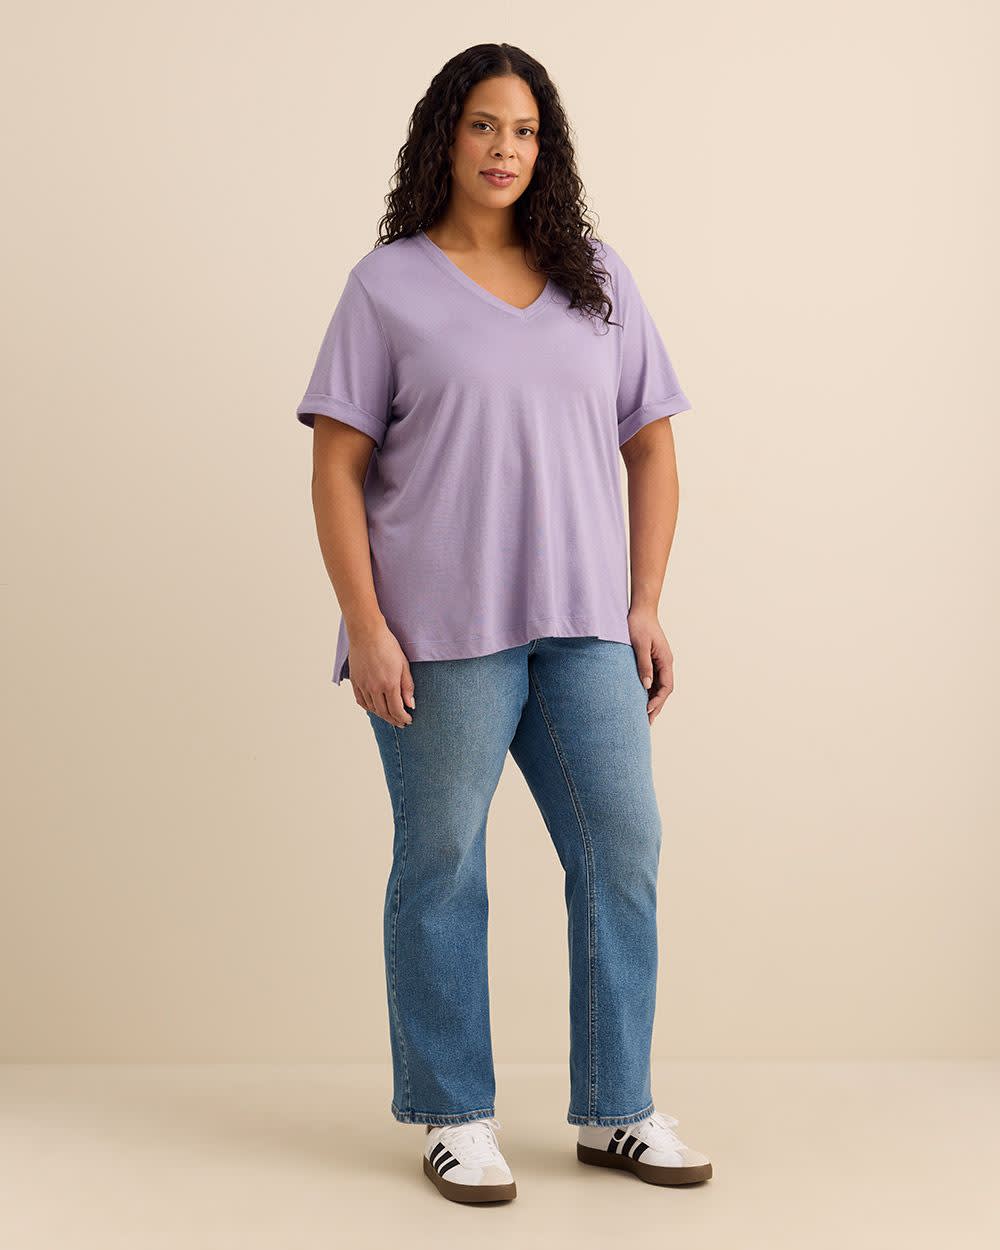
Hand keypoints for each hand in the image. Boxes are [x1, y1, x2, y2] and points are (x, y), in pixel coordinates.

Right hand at [347, 619, 415, 726]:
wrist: (367, 633)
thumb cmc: (388, 646)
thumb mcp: (404, 665)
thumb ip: (407, 686)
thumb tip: (410, 705)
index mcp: (389, 684)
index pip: (396, 710)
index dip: (403, 718)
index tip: (408, 720)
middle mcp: (374, 688)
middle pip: (384, 712)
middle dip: (394, 720)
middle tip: (401, 723)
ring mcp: (363, 686)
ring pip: (372, 709)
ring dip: (382, 715)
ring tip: (390, 716)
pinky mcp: (355, 682)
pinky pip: (361, 701)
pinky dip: (369, 708)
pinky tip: (375, 708)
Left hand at [627, 606, 673, 725]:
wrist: (640, 610)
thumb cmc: (639, 625)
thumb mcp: (640, 645)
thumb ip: (644, 665)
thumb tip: (646, 686)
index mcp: (666, 661)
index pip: (666, 687)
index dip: (657, 701)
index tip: (646, 711)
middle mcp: (666, 663)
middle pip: (664, 690)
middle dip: (656, 707)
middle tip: (646, 723)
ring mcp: (660, 662)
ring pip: (659, 687)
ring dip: (652, 701)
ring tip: (643, 717)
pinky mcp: (653, 660)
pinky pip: (653, 680)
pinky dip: (648, 692)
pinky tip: (639, 699)